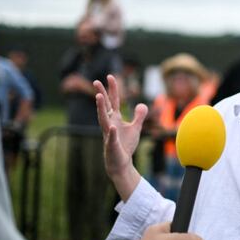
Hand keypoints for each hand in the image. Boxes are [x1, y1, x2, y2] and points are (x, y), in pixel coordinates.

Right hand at [94, 75, 147, 200]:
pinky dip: (112, 133)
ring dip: (101, 109)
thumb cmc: (126, 145)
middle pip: (105, 107)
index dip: (113, 89)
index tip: (110, 76)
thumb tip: (142, 104)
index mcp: (115, 119)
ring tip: (98, 97)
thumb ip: (139, 116)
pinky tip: (113, 126)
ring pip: (103, 120)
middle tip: (96, 81)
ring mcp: (109, 134)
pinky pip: (112, 138)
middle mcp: (109, 124)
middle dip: (101, 94)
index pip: (113, 101)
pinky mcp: (112, 145)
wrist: (121, 163)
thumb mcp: (135, 128)